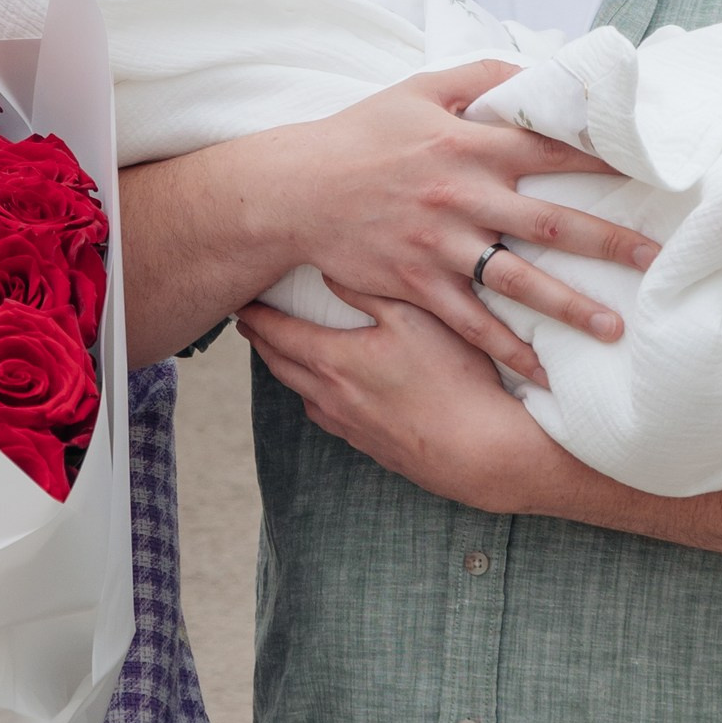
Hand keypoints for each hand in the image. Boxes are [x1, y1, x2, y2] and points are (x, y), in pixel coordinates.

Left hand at [240, 291, 566, 508]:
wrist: (481, 452)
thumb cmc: (453, 379)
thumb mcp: (414, 318)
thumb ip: (368, 292)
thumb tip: (328, 270)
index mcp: (334, 362)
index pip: (279, 334)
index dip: (256, 316)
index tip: (240, 302)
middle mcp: (331, 397)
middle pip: (281, 366)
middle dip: (262, 342)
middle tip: (249, 325)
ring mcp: (349, 427)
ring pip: (302, 394)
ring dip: (286, 371)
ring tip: (283, 354)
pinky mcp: (371, 447)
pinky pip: (328, 418)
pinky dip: (315, 398)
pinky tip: (327, 394)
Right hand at [261, 63, 659, 382]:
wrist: (296, 189)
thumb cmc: (361, 134)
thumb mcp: (419, 88)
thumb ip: (481, 76)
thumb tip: (539, 71)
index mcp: (469, 144)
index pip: (552, 150)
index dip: (604, 160)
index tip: (650, 173)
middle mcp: (463, 195)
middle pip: (552, 223)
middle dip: (610, 244)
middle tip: (658, 261)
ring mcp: (441, 245)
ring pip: (519, 281)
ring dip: (570, 307)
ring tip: (616, 328)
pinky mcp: (417, 283)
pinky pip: (471, 322)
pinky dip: (507, 349)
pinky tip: (542, 371)